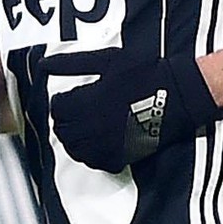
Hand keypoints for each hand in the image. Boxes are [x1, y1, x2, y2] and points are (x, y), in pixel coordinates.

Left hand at [42, 49, 221, 172]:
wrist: (178, 94)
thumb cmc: (146, 74)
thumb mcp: (107, 60)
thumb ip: (72, 64)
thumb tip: (44, 64)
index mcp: (87, 102)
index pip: (58, 108)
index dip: (61, 100)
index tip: (70, 95)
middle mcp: (92, 128)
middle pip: (62, 130)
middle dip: (65, 118)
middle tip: (76, 109)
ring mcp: (106, 145)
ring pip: (74, 149)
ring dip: (74, 136)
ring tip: (85, 124)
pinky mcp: (120, 157)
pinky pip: (93, 162)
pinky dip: (90, 152)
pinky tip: (98, 139)